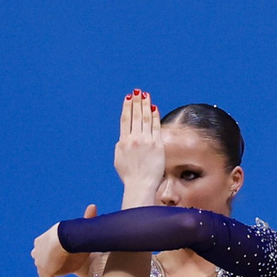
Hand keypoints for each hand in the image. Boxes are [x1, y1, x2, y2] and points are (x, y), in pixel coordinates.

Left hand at [32, 203, 95, 276]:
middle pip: (39, 261)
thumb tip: (94, 206)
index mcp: (41, 241)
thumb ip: (86, 220)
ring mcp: (40, 262)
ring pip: (43, 274)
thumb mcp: (79, 229)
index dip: (45, 255)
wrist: (64, 239)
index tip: (49, 260)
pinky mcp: (45, 270)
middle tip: (47, 275)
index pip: (41, 249)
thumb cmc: (73, 233)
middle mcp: (37, 252)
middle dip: (43, 268)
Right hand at [113, 89, 163, 203]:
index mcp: (123, 141)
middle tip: (138, 92)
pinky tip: (154, 108)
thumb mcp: (119, 158)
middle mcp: (134, 139)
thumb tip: (123, 137)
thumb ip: (121, 145)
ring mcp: (146, 141)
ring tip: (146, 95)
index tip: (128, 97)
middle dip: (136, 102)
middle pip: (135, 116)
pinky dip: (155, 116)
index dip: (127, 107)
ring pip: (145, 118)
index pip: (125, 119)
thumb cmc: (129, 175)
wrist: (140, 184)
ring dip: (146, 105)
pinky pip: (156, 127)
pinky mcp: (157, 145)